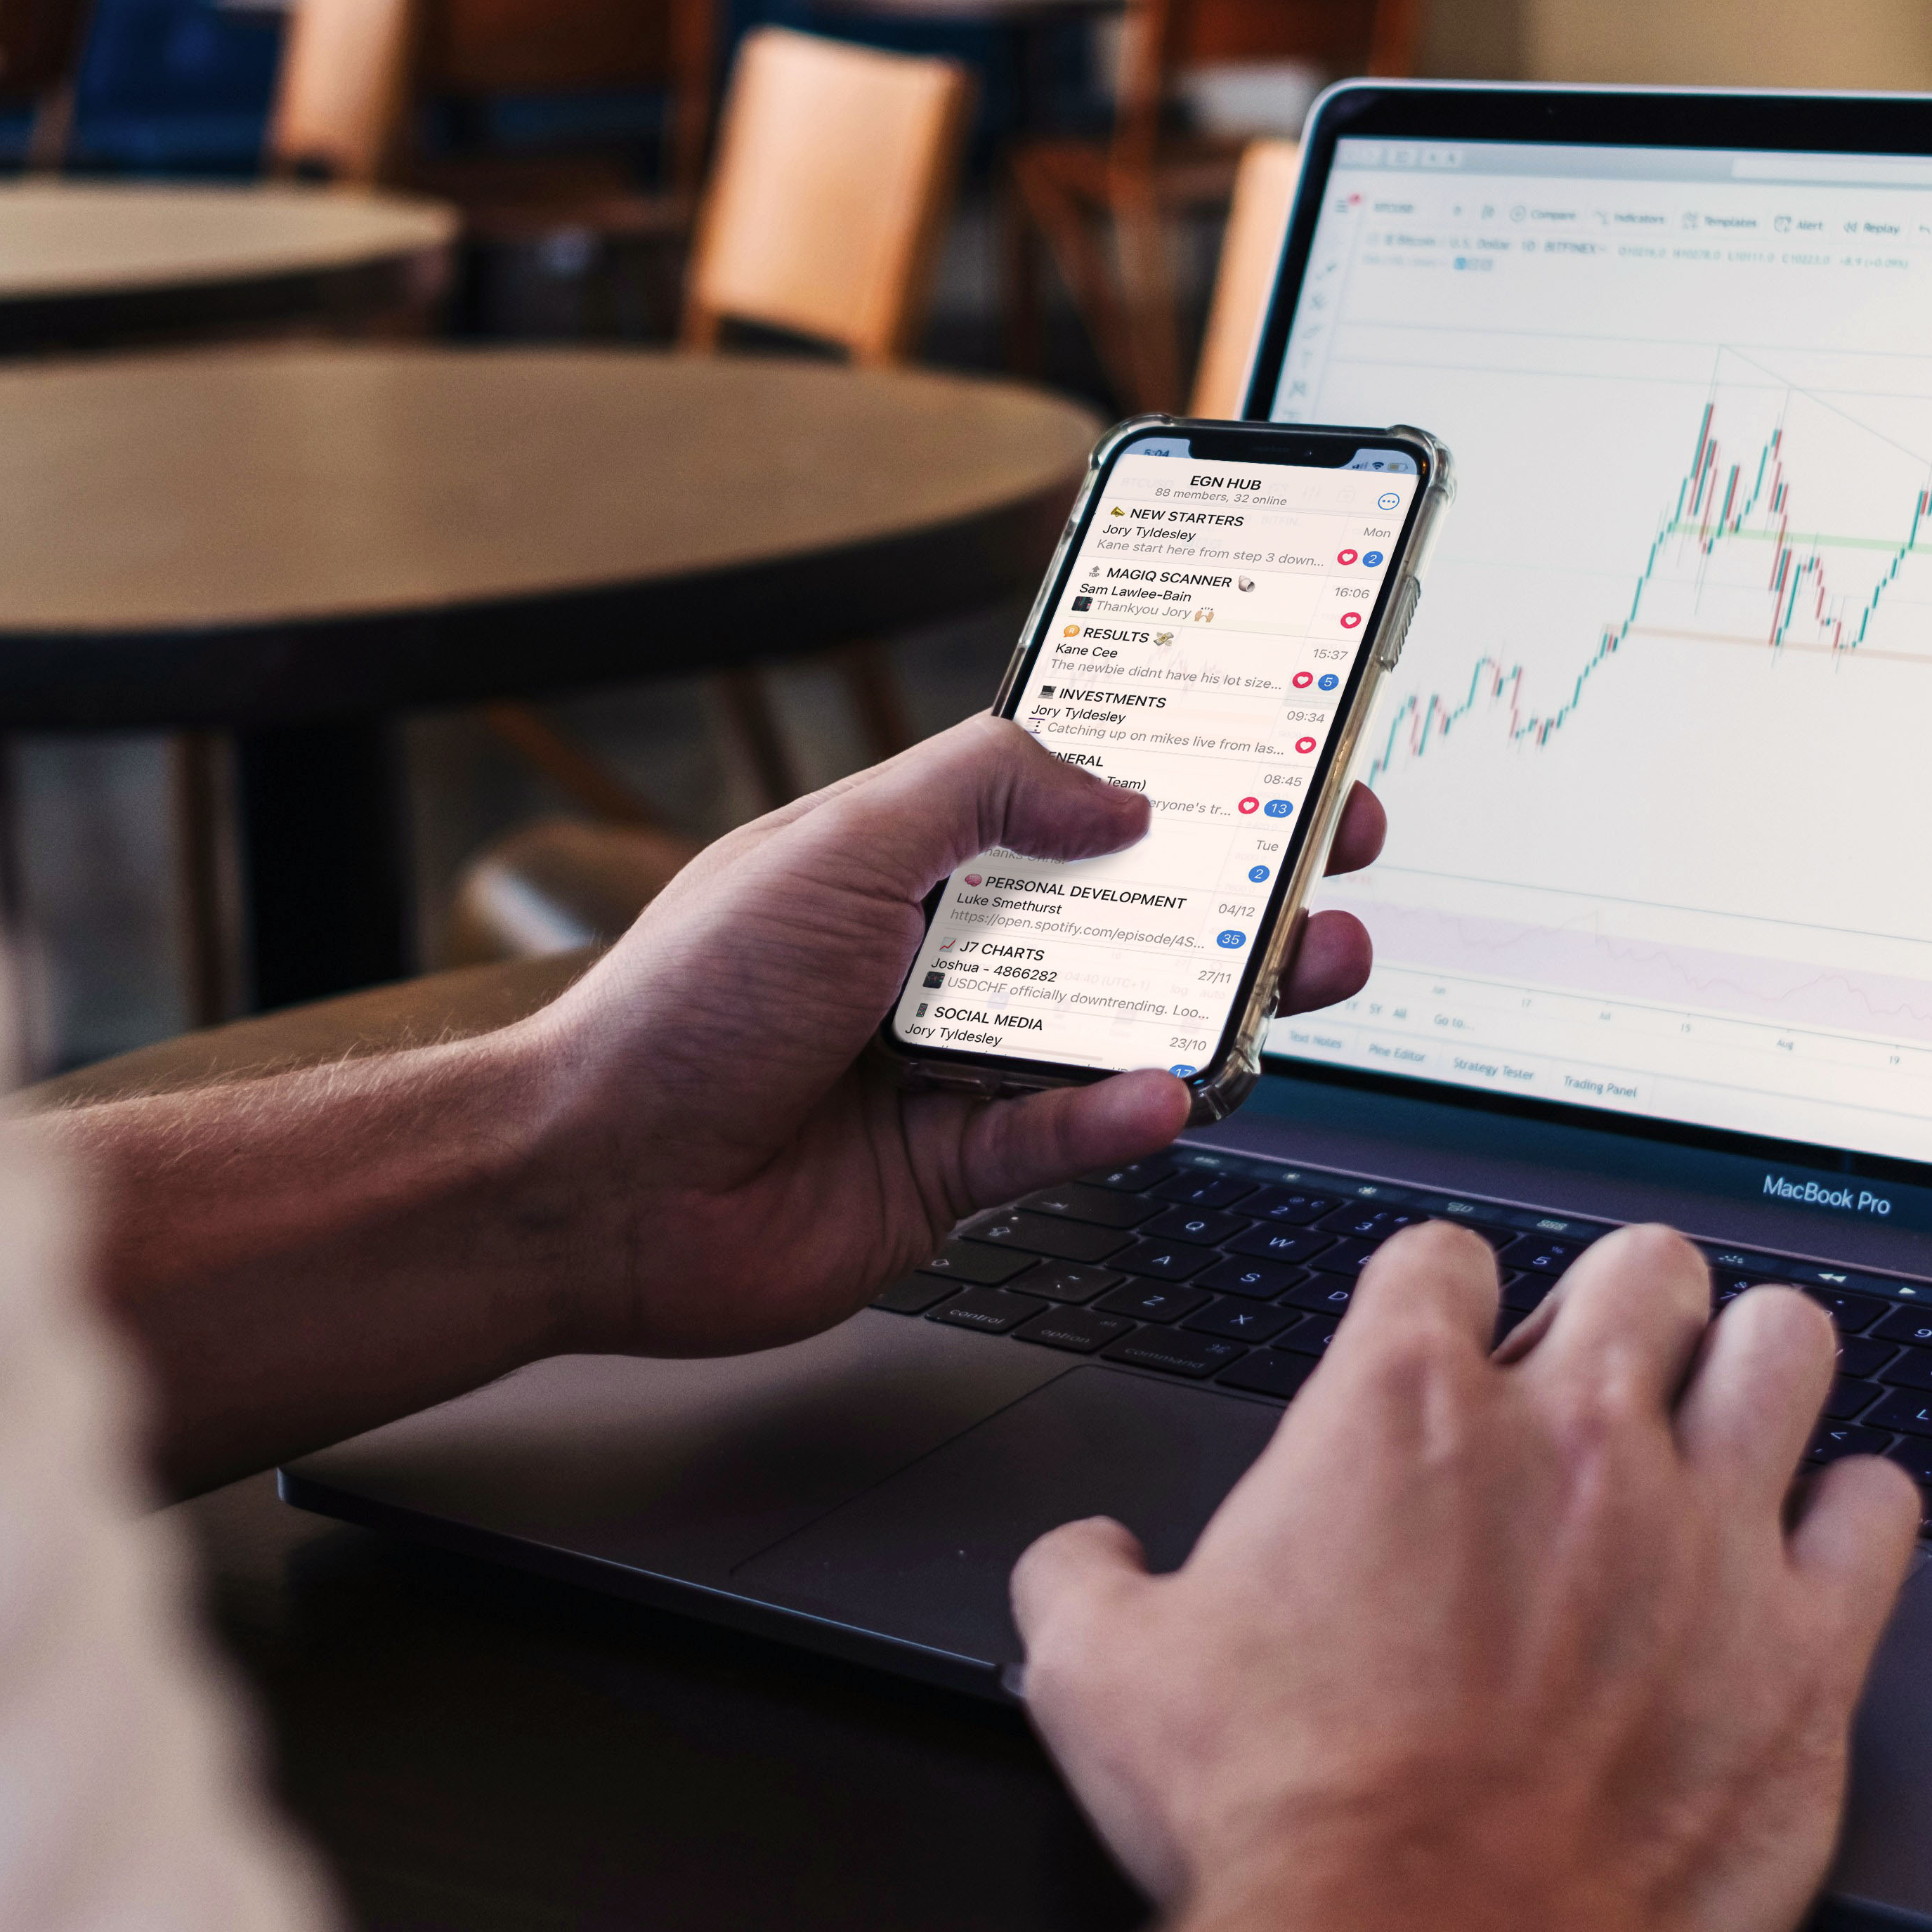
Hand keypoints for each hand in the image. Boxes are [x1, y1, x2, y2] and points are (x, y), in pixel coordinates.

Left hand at [514, 714, 1384, 1362]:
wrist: (591, 1182)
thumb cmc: (681, 1004)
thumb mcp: (837, 843)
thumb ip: (982, 790)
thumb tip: (1116, 793)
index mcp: (912, 857)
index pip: (1071, 797)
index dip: (1177, 773)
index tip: (1279, 749)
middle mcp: (943, 956)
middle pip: (1128, 914)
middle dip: (1244, 886)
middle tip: (1339, 859)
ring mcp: (954, 1065)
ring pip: (1123, 1028)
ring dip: (1223, 1001)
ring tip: (1310, 970)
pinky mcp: (954, 1173)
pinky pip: (1065, 1140)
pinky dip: (1118, 1120)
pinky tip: (1163, 1094)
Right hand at [1010, 1222, 1922, 1931]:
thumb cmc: (1282, 1828)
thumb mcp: (1103, 1684)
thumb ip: (1086, 1586)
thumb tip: (1084, 1564)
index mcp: (1404, 1411)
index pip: (1447, 1258)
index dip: (1442, 1299)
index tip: (1444, 1349)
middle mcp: (1572, 1436)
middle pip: (1644, 1266)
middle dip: (1622, 1308)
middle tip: (1598, 1382)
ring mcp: (1706, 1530)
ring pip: (1788, 1343)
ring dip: (1755, 1374)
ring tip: (1728, 1425)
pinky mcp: (1808, 1647)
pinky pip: (1884, 1508)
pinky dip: (1854, 1517)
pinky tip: (1815, 1549)